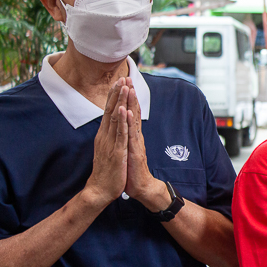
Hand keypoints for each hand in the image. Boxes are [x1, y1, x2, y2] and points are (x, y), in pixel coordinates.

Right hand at [84, 78, 128, 206]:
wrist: (100, 190)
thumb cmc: (106, 171)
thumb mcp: (107, 150)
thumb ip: (109, 137)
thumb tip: (110, 127)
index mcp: (104, 135)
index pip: (108, 112)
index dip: (113, 97)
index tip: (119, 82)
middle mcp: (105, 136)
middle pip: (110, 111)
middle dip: (117, 94)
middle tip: (122, 78)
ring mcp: (110, 143)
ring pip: (115, 118)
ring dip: (120, 102)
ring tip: (124, 88)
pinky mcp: (116, 152)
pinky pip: (120, 134)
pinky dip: (122, 121)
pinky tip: (123, 110)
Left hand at [124, 79, 168, 211]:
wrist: (141, 187)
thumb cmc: (132, 170)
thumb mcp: (127, 151)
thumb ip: (127, 139)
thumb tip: (124, 129)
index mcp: (132, 136)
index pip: (129, 113)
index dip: (127, 99)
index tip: (124, 84)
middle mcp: (135, 136)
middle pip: (133, 112)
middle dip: (130, 95)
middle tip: (128, 78)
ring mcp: (135, 142)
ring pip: (133, 120)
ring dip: (131, 103)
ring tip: (130, 89)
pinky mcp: (134, 151)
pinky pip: (131, 134)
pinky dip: (129, 122)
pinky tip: (128, 111)